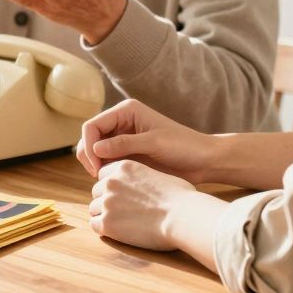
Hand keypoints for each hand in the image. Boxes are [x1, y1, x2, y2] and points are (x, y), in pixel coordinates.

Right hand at [77, 99, 215, 183]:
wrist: (203, 160)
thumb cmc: (184, 146)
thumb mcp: (154, 143)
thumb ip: (124, 144)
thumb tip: (95, 149)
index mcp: (126, 111)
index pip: (92, 126)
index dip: (88, 145)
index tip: (96, 167)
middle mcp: (121, 122)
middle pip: (90, 138)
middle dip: (89, 156)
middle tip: (98, 176)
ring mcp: (123, 139)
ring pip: (95, 151)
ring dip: (96, 165)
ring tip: (107, 180)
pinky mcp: (127, 154)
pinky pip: (106, 161)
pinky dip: (105, 171)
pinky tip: (114, 181)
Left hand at [89, 160, 197, 251]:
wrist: (182, 217)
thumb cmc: (181, 198)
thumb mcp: (160, 175)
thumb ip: (145, 176)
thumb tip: (147, 184)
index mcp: (124, 167)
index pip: (104, 174)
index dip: (113, 186)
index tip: (123, 196)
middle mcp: (111, 182)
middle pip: (97, 191)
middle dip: (107, 200)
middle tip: (123, 212)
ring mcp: (107, 202)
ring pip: (94, 208)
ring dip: (105, 215)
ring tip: (122, 223)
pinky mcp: (107, 223)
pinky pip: (94, 224)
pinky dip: (104, 229)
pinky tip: (118, 232)